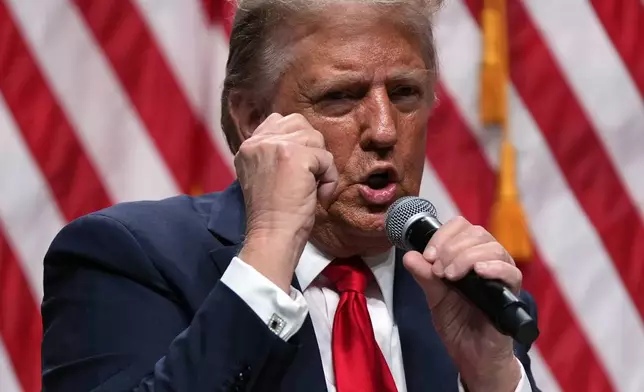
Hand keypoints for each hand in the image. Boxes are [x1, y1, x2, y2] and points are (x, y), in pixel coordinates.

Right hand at [235, 113, 337, 291]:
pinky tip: (318, 195)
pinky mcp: (295, 156)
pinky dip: (329, 178)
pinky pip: (326, 158)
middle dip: (310, 149)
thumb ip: (274, 153)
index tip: (296, 169)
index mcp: (248, 145)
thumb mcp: (263, 175)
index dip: (296, 142)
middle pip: (300, 124)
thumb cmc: (273, 214)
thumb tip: (304, 141)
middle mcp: (258, 141)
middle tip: (306, 177)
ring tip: (312, 187)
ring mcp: (275, 146)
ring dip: (321, 165)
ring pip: (315, 139)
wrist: (272, 236)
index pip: (280, 121)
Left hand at [402, 216, 522, 391]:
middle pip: (477, 233)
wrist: (472, 357)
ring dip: (466, 256)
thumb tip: (409, 256)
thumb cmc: (457, 325)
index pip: (462, 227)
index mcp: (468, 257)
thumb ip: (424, 276)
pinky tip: (479, 272)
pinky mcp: (511, 295)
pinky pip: (511, 272)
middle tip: (438, 269)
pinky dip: (494, 267)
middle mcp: (487, 261)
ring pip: (493, 248)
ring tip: (450, 276)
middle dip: (452, 247)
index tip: (428, 255)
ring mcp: (501, 277)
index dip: (443, 235)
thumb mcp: (435, 298)